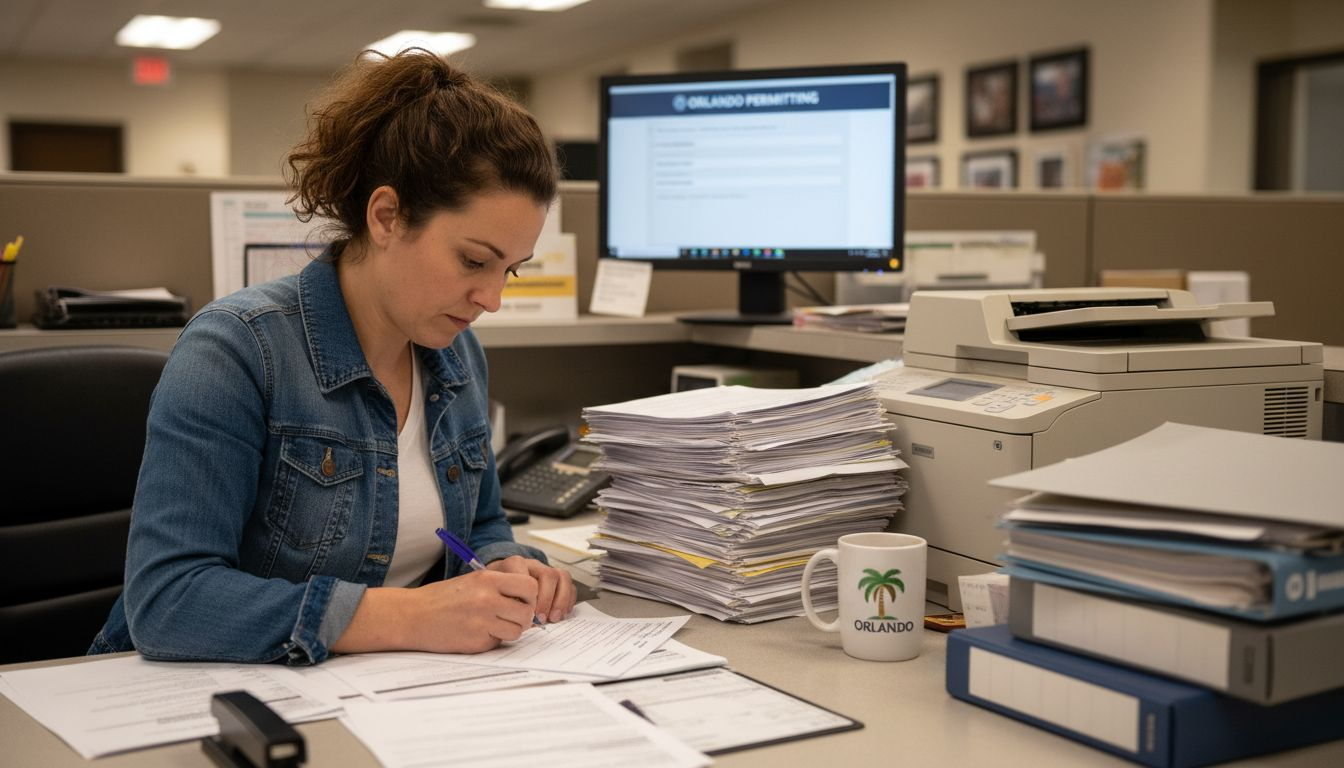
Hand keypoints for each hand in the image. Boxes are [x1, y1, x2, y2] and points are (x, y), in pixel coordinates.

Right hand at [332, 569, 538, 654]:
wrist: (412, 616)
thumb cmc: (442, 598)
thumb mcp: (473, 581)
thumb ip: (500, 587)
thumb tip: (529, 599)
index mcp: (487, 579)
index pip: (529, 586)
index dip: (530, 596)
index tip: (522, 600)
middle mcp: (487, 599)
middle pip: (526, 612)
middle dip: (522, 617)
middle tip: (510, 616)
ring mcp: (482, 622)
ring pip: (517, 631)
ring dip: (509, 630)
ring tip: (492, 624)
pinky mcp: (476, 642)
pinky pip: (498, 643)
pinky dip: (492, 640)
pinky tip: (476, 633)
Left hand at [486, 556, 576, 624]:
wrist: (498, 584)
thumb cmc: (496, 591)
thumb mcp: (492, 593)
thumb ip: (501, 601)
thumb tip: (517, 617)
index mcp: (514, 564)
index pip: (526, 574)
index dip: (529, 596)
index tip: (525, 612)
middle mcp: (533, 565)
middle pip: (548, 574)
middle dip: (547, 599)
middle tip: (540, 619)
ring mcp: (547, 571)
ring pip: (562, 577)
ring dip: (560, 600)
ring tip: (554, 618)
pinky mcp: (557, 581)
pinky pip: (570, 586)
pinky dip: (568, 601)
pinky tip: (561, 614)